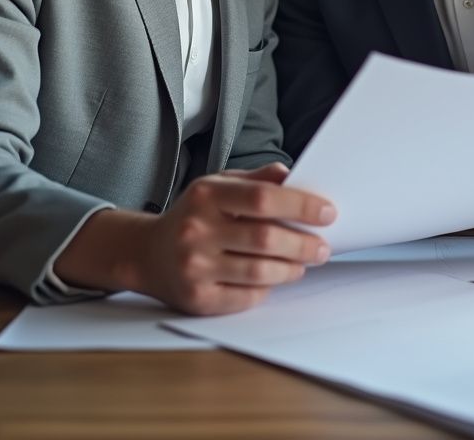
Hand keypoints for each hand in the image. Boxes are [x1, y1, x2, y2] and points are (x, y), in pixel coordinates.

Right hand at [56, 163, 335, 314]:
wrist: (146, 253)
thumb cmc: (194, 215)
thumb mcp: (218, 185)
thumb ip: (255, 180)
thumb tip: (290, 175)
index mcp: (207, 195)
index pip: (263, 198)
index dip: (300, 205)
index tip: (327, 212)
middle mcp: (197, 230)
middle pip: (265, 239)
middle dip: (302, 244)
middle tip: (323, 246)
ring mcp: (195, 267)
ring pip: (259, 272)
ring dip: (291, 269)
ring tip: (305, 262)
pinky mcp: (197, 299)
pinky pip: (245, 297)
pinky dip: (268, 288)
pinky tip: (276, 279)